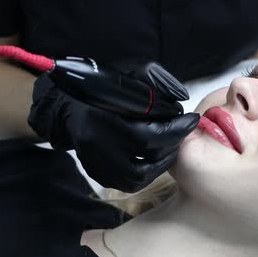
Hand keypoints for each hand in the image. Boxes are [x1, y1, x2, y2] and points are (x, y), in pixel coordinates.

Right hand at [28, 63, 198, 191]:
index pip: (148, 134)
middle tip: (183, 133)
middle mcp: (96, 143)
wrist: (65, 103)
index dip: (175, 130)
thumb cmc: (102, 85)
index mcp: (102, 117)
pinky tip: (154, 160)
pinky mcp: (94, 171)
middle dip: (171, 145)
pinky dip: (145, 175)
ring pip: (136, 177)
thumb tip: (181, 97)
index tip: (191, 119)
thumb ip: (158, 81)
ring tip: (170, 148)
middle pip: (145, 157)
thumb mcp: (130, 73)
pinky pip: (125, 183)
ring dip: (160, 165)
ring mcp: (94, 161)